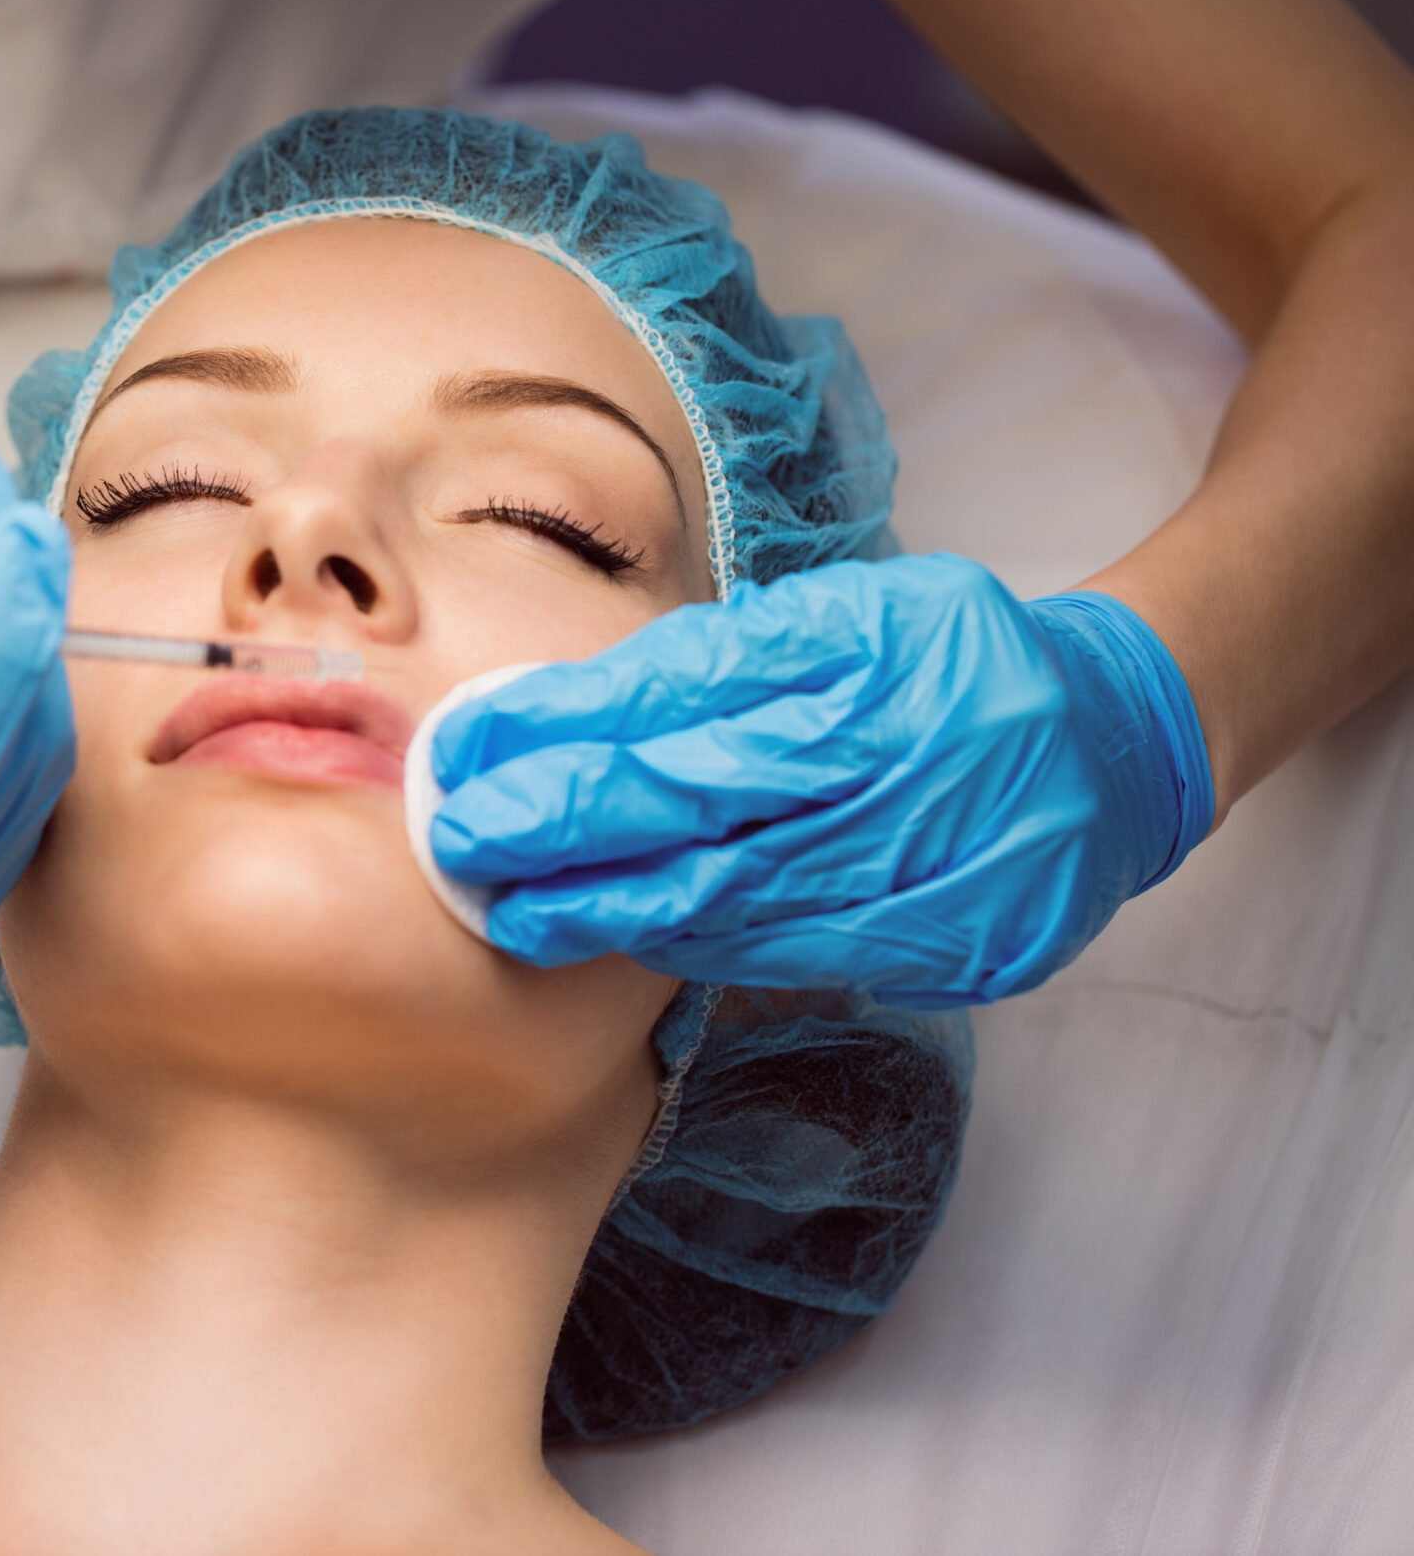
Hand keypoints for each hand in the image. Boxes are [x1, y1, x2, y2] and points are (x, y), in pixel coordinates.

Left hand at [426, 555, 1214, 1007]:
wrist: (1116, 743)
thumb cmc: (948, 661)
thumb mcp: (839, 618)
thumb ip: (707, 665)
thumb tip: (550, 711)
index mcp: (881, 663)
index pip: (693, 713)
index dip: (571, 745)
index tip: (469, 765)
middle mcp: (916, 767)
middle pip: (710, 823)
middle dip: (570, 844)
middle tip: (461, 855)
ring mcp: (951, 868)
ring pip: (750, 907)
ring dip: (620, 914)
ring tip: (521, 910)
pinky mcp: (971, 945)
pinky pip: (807, 958)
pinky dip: (709, 947)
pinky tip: (634, 939)